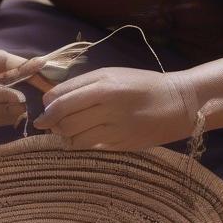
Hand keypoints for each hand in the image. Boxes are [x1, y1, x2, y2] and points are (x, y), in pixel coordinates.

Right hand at [0, 46, 51, 135]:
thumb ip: (10, 62)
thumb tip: (41, 64)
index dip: (5, 95)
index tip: (23, 97)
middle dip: (18, 103)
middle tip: (35, 96)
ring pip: (1, 119)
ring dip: (16, 110)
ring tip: (21, 99)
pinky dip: (9, 116)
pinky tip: (10, 107)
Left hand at [32, 67, 199, 149]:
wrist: (177, 103)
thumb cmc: (142, 85)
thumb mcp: (113, 75)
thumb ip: (83, 85)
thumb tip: (52, 100)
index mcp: (103, 83)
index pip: (60, 98)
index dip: (47, 105)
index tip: (45, 108)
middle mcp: (107, 105)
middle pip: (63, 120)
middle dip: (51, 123)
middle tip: (51, 123)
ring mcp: (115, 127)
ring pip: (73, 137)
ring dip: (64, 136)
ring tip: (69, 130)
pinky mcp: (120, 145)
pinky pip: (89, 146)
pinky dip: (80, 143)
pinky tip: (86, 136)